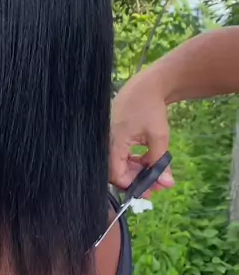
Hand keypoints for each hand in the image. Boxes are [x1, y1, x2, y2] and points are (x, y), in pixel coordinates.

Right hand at [110, 71, 174, 195]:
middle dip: (137, 179)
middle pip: (117, 171)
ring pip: (119, 163)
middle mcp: (107, 142)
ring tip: (155, 172)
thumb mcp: (159, 137)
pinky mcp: (114, 135)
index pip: (116, 175)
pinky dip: (133, 160)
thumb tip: (167, 184)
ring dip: (137, 170)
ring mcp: (109, 138)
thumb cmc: (152, 109)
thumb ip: (160, 163)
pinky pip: (119, 153)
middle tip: (157, 184)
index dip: (133, 185)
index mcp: (115, 143)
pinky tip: (146, 160)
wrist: (147, 85)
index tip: (150, 188)